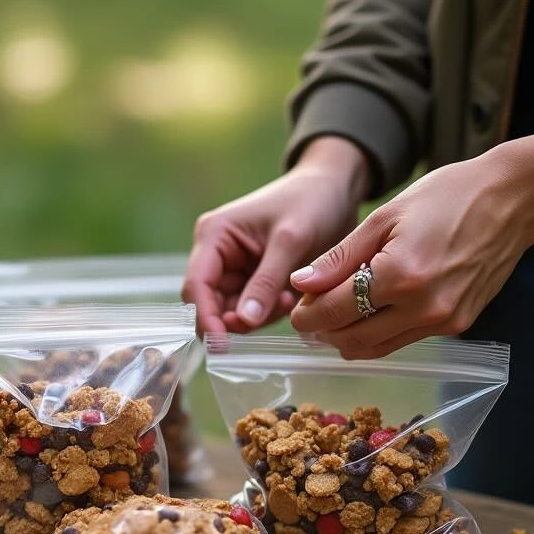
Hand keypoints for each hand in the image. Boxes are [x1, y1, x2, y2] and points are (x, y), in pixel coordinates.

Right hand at [183, 137, 370, 333]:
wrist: (336, 189)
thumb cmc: (312, 201)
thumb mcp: (290, 241)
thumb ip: (266, 282)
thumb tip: (243, 321)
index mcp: (214, 236)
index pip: (197, 287)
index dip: (206, 318)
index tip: (223, 345)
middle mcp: (217, 255)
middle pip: (212, 305)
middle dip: (239, 318)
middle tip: (275, 312)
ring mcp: (236, 270)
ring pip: (234, 313)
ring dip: (259, 316)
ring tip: (288, 300)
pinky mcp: (255, 280)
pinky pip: (253, 310)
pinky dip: (270, 312)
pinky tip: (290, 299)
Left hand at [289, 120, 533, 357]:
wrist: (513, 200)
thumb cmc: (447, 197)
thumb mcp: (383, 218)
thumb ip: (339, 257)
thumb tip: (300, 284)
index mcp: (400, 276)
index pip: (334, 312)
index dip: (306, 316)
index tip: (295, 309)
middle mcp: (424, 307)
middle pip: (351, 339)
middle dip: (323, 332)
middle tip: (310, 314)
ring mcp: (444, 321)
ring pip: (376, 348)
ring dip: (348, 338)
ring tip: (335, 313)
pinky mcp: (458, 325)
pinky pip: (403, 340)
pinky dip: (379, 332)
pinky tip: (371, 310)